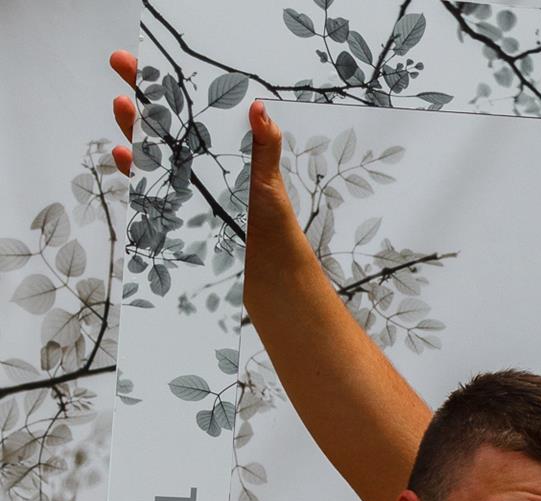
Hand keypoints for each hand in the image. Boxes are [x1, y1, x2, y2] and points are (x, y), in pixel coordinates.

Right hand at [110, 53, 290, 231]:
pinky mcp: (170, 204)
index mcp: (215, 140)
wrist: (266, 256)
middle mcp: (192, 154)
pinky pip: (144, 182)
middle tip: (122, 63)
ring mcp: (179, 177)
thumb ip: (264, 142)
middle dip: (140, 90)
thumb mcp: (269, 172)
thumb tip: (257, 107)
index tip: (151, 56)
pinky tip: (124, 154)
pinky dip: (132, 167)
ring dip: (132, 125)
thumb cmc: (269, 211)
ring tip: (123, 105)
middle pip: (161, 118)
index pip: (189, 105)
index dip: (168, 81)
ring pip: (148, 145)